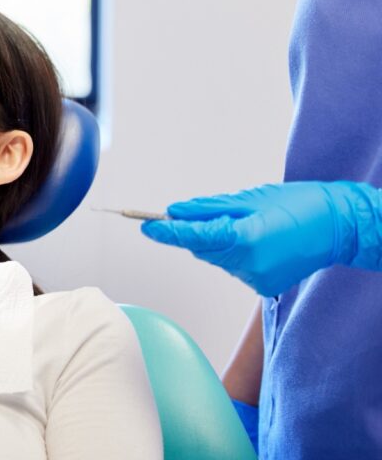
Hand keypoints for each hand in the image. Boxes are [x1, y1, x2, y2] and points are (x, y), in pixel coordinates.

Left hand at [140, 181, 381, 296]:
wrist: (340, 227)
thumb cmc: (297, 204)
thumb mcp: (250, 199)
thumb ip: (208, 209)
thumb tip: (174, 213)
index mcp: (244, 239)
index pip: (193, 237)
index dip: (167, 232)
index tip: (145, 226)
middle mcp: (248, 264)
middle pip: (202, 248)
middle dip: (195, 232)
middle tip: (202, 213)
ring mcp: (256, 279)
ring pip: (217, 258)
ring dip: (219, 242)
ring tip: (249, 224)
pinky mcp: (263, 286)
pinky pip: (235, 267)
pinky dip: (236, 254)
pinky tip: (259, 241)